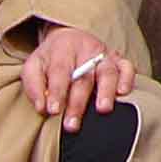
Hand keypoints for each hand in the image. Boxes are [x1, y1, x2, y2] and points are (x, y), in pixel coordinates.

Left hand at [21, 25, 135, 132]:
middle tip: (72, 124)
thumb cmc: (51, 58)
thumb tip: (41, 107)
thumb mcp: (33, 65)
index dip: (57, 92)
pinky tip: (123, 93)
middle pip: (84, 77)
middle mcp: (85, 51)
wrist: (69, 37)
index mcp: (62, 50)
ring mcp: (104, 55)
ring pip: (108, 72)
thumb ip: (34, 85)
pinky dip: (127, 79)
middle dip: (78, 102)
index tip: (53, 110)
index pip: (60, 72)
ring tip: (103, 109)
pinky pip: (127, 67)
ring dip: (106, 91)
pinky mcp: (118, 59)